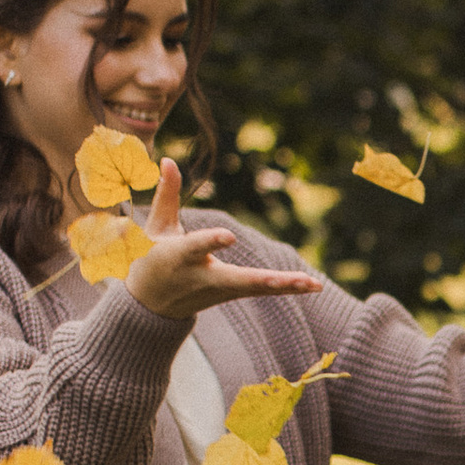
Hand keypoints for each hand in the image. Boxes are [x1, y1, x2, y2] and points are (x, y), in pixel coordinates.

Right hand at [126, 155, 322, 317]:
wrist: (150, 305)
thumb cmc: (152, 257)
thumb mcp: (155, 226)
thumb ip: (166, 194)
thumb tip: (167, 159)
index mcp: (179, 257)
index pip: (196, 247)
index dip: (212, 242)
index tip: (230, 236)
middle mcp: (201, 277)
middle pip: (235, 280)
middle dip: (259, 280)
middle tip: (282, 279)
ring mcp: (220, 290)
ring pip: (254, 289)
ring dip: (284, 286)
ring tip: (313, 284)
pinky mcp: (233, 294)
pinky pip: (262, 291)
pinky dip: (287, 288)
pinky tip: (314, 286)